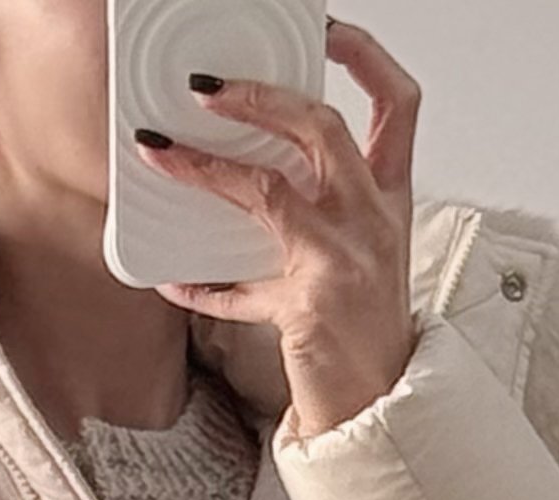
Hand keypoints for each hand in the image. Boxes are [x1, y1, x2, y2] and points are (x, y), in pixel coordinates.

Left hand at [138, 18, 419, 442]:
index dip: (364, 56)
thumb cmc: (366, 328)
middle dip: (260, 96)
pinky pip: (239, 288)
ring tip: (161, 151)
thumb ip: (324, 203)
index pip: (397, 103)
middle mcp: (372, 219)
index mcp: (390, 198)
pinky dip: (201, 286)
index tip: (325, 31)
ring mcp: (343, 259)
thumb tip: (258, 162)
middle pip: (322, 126)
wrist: (380, 404)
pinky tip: (173, 281)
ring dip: (205, 166)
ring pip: (267, 188)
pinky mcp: (309, 305)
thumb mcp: (362, 252)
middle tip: (207, 88)